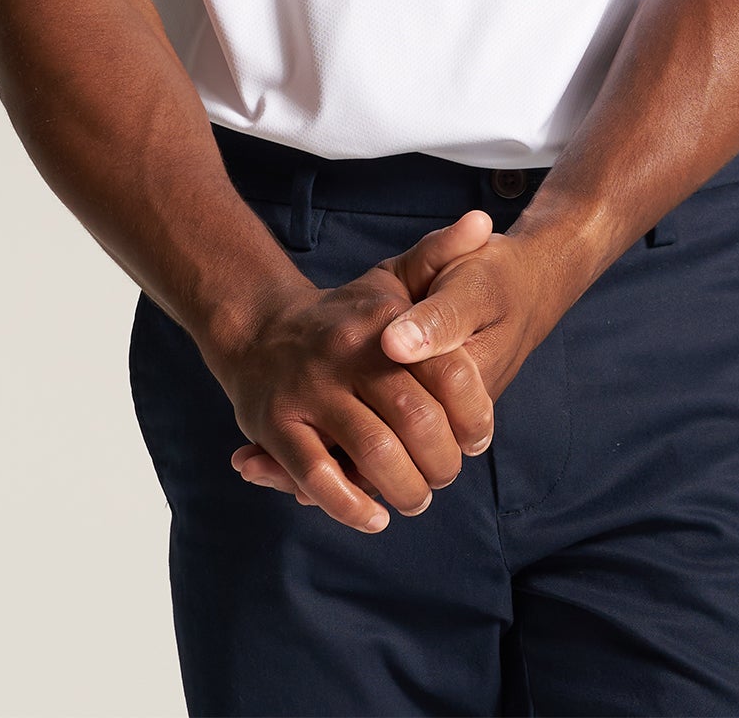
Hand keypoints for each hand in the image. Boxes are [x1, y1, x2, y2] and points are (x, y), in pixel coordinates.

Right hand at [232, 225, 554, 504]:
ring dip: (405, 488)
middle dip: (442, 461)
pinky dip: (350, 505)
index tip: (478, 438)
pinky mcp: (277, 424)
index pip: (447, 371)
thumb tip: (481, 222)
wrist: (256, 326)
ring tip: (417, 499)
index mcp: (383, 320)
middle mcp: (347, 352)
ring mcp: (309, 390)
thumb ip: (440, 254)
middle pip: (416, 419)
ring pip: (372, 452)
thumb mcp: (392, 278)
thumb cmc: (344, 316)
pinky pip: (317, 476)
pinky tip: (374, 516)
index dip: (473, 414)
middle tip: (447, 475)